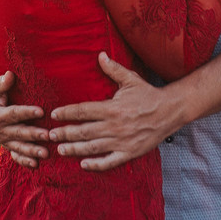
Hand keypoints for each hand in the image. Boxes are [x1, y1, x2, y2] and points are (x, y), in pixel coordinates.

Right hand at [0, 70, 48, 166]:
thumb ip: (0, 82)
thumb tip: (10, 75)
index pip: (13, 114)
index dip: (26, 113)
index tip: (41, 111)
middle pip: (18, 133)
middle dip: (33, 135)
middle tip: (48, 135)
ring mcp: (3, 139)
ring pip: (18, 147)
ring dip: (32, 151)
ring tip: (45, 154)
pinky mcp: (7, 144)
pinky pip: (15, 155)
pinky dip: (24, 161)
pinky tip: (35, 165)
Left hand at [48, 53, 180, 171]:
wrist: (170, 111)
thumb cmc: (148, 94)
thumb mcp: (130, 79)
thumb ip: (113, 69)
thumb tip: (100, 55)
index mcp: (112, 108)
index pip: (83, 111)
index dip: (67, 113)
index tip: (54, 115)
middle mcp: (114, 126)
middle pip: (83, 131)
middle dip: (65, 133)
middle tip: (50, 135)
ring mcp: (122, 141)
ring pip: (93, 147)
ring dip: (74, 149)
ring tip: (60, 150)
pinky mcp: (130, 152)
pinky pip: (110, 161)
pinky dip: (96, 164)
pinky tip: (83, 164)